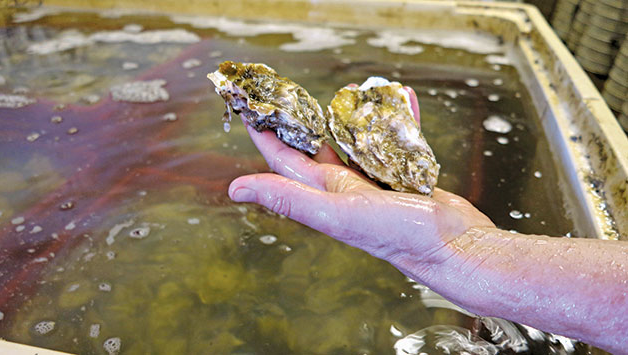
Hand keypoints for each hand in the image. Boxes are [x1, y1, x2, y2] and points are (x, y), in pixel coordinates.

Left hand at [228, 87, 493, 279]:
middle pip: (318, 148)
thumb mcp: (339, 213)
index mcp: (325, 195)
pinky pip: (398, 143)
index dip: (265, 135)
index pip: (284, 159)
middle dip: (306, 120)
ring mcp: (377, 185)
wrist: (455, 250)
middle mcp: (347, 190)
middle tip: (298, 94)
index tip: (250, 109)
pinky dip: (401, 120)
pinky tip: (405, 101)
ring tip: (356, 92)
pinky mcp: (407, 179)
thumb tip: (235, 190)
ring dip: (354, 117)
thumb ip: (291, 198)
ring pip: (359, 143)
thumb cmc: (400, 236)